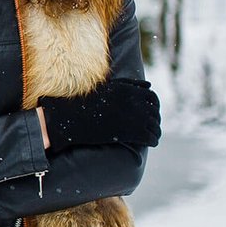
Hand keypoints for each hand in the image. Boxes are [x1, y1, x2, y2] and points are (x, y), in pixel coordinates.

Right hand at [38, 78, 160, 154]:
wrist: (69, 119)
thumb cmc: (85, 103)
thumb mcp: (108, 88)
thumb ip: (129, 84)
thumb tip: (149, 85)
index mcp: (127, 90)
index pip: (152, 97)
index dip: (154, 105)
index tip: (152, 112)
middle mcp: (132, 102)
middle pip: (154, 112)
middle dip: (156, 119)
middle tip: (153, 126)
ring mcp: (131, 117)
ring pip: (154, 125)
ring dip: (156, 131)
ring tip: (153, 135)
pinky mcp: (128, 132)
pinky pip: (149, 137)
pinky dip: (152, 140)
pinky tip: (150, 142)